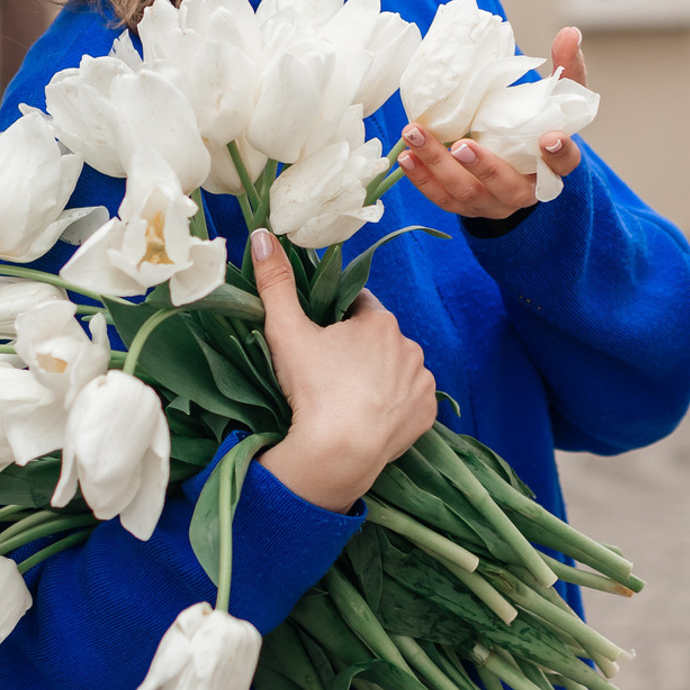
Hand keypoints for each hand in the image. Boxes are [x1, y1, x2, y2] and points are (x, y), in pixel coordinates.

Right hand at [251, 229, 436, 512]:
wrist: (337, 453)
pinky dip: (395, 406)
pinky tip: (371, 418)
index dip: (336, 319)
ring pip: (397, 370)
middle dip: (358, 349)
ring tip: (347, 399)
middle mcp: (409, 345)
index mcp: (380, 321)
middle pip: (379, 340)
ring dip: (379, 377)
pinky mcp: (426, 413)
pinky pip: (411, 402)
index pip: (357, 307)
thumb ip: (275, 283)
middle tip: (328, 373)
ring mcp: (421, 381)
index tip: (319, 338)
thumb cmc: (312, 387)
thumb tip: (262, 236)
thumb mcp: (286, 331)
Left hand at [397, 27, 588, 220]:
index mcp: (552, 166)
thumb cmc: (535, 126)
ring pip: (466, 192)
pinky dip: (422, 178)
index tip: (550, 138)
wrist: (516, 166)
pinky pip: (442, 198)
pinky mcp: (464, 205)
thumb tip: (569, 31)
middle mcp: (524, 191)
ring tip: (415, 134)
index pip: (563, 163)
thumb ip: (565, 69)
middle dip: (483, 166)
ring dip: (438, 165)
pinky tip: (407, 156)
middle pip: (507, 186)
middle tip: (461, 145)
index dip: (559, 153)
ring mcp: (492, 202)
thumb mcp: (554, 100)